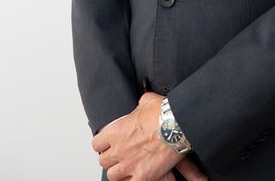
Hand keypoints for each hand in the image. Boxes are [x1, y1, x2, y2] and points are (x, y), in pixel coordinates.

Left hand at [92, 92, 206, 180]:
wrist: (178, 125)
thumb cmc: (163, 113)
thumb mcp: (146, 101)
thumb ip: (138, 107)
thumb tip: (141, 106)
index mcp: (116, 132)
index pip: (97, 144)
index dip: (102, 144)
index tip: (108, 144)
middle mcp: (120, 150)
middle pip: (103, 161)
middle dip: (111, 158)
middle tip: (119, 154)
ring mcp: (130, 165)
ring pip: (113, 176)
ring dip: (119, 171)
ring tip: (127, 166)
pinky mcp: (143, 176)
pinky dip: (132, 179)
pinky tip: (138, 174)